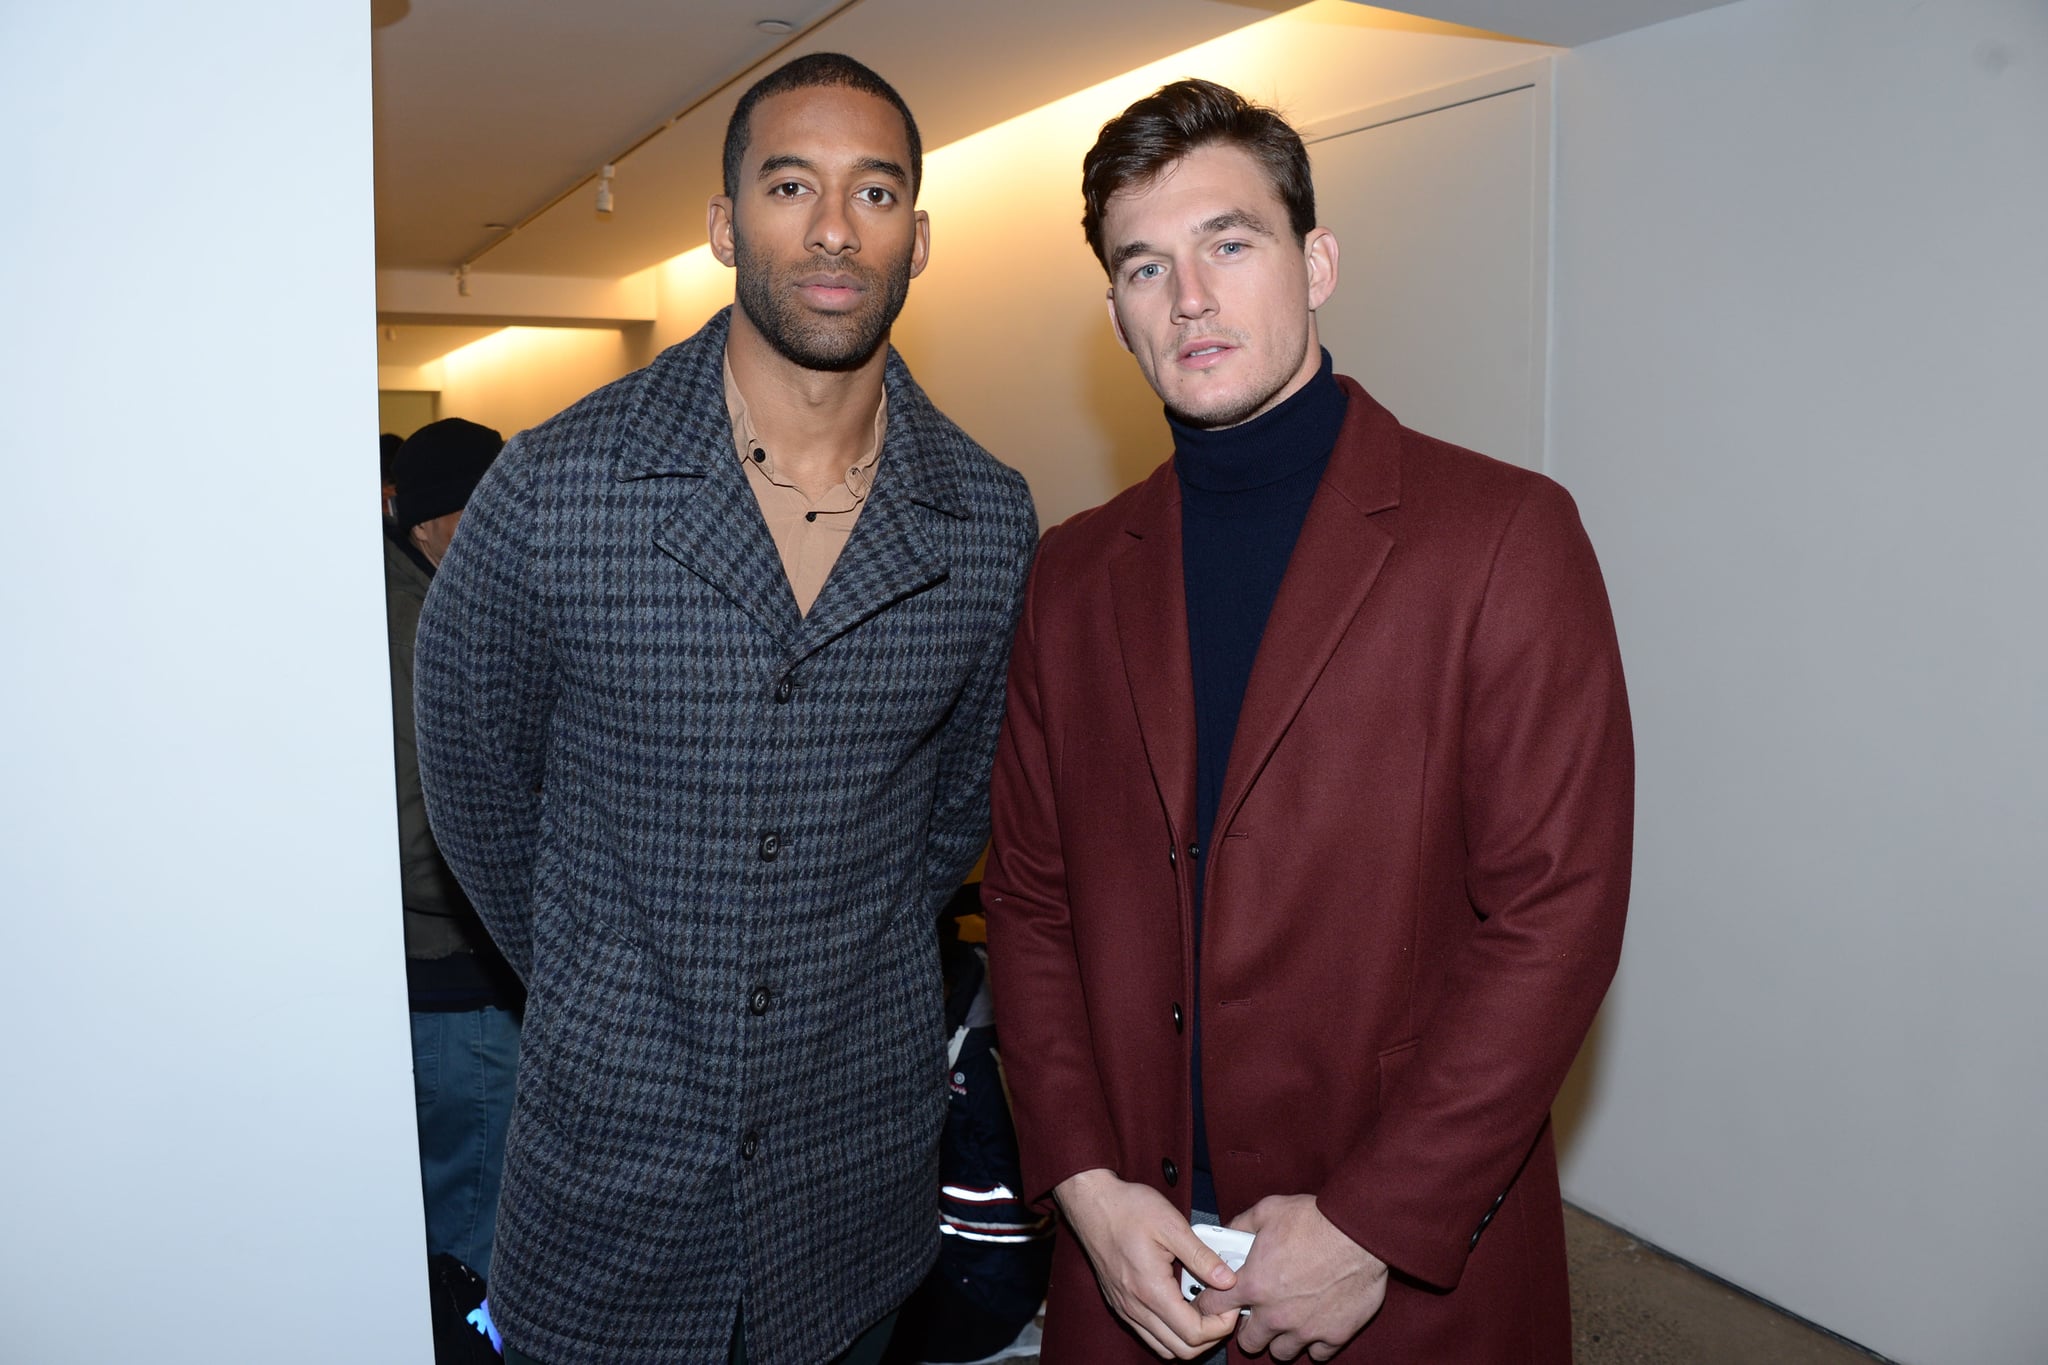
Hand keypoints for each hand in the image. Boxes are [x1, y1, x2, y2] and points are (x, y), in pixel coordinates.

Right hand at [1054, 1167, 1243, 1359]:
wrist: (1091, 1202)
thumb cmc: (1127, 1208)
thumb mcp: (1171, 1224)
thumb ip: (1202, 1256)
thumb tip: (1228, 1279)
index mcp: (1151, 1290)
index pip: (1194, 1334)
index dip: (1221, 1325)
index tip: (1230, 1305)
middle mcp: (1136, 1307)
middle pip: (1181, 1350)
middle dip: (1210, 1337)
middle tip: (1222, 1310)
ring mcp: (1126, 1308)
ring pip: (1164, 1347)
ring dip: (1189, 1337)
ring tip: (1202, 1307)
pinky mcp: (1121, 1304)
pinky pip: (1150, 1333)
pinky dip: (1170, 1330)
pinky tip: (1180, 1302)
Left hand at [1200, 1194, 1387, 1361]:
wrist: (1358, 1232)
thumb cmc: (1314, 1220)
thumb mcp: (1268, 1211)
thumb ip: (1242, 1224)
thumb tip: (1231, 1230)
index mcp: (1253, 1284)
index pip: (1213, 1307)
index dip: (1209, 1304)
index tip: (1215, 1303)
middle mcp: (1275, 1314)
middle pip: (1248, 1342)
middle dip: (1248, 1329)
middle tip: (1256, 1314)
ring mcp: (1305, 1328)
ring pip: (1281, 1353)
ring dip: (1280, 1339)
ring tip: (1286, 1321)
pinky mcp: (1334, 1334)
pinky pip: (1317, 1354)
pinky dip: (1314, 1343)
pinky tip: (1314, 1326)